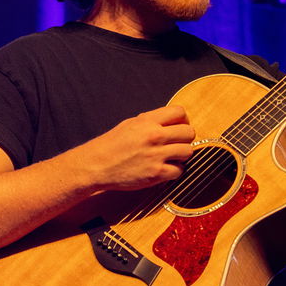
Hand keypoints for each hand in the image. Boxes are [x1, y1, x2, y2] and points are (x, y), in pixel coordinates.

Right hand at [77, 105, 195, 192]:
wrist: (96, 165)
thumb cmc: (111, 145)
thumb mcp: (130, 124)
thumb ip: (151, 121)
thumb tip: (170, 120)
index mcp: (147, 121)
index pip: (180, 112)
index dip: (182, 120)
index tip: (178, 127)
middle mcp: (154, 136)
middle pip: (189, 132)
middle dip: (185, 138)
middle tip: (176, 143)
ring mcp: (156, 155)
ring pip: (188, 151)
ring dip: (182, 155)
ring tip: (171, 157)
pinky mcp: (156, 173)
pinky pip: (179, 171)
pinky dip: (174, 171)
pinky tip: (165, 169)